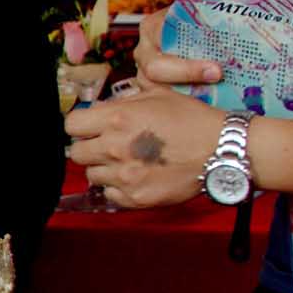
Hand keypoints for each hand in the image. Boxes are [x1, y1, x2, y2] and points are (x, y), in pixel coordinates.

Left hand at [64, 56, 225, 209]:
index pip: (71, 125)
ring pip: (92, 175)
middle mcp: (115, 148)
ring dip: (104, 168)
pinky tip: (136, 177)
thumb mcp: (158, 95)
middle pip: (77, 153)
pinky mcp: (135, 198)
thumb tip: (99, 108)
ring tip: (127, 162)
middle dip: (90, 148)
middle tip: (108, 146)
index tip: (90, 128)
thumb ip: (123, 101)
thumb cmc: (192, 119)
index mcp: (117, 118)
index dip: (81, 126)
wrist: (221, 149)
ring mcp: (124, 176)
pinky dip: (118, 188)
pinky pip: (109, 194)